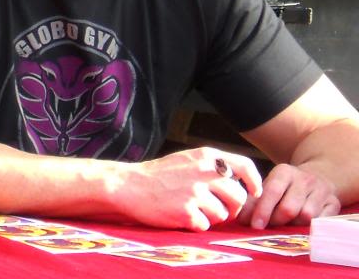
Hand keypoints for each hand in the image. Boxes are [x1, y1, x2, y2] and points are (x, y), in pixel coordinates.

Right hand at [120, 147, 262, 230]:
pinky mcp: (186, 212)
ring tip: (193, 209)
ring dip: (212, 217)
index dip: (254, 182)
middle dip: (231, 207)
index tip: (253, 192)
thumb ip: (212, 166)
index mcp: (205, 156)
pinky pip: (205, 226)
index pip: (245, 166)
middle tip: (216, 208)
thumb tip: (241, 181)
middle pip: (239, 196)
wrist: (128, 185)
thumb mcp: (187, 159)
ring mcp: (195, 192)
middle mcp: (203, 172)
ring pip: (223, 214)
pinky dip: (195, 224)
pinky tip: (181, 215)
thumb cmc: (159, 175)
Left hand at [238, 163, 339, 228]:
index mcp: (284, 171)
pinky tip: (300, 227)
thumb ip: (254, 201)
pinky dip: (309, 227)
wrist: (317, 176)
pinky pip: (321, 222)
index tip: (255, 225)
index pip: (272, 191)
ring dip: (292, 225)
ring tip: (285, 225)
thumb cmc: (287, 186)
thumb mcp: (269, 186)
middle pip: (289, 208)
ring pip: (306, 216)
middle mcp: (305, 179)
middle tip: (268, 226)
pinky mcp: (334, 203)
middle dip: (276, 221)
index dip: (262, 210)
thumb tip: (240, 219)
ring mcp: (322, 191)